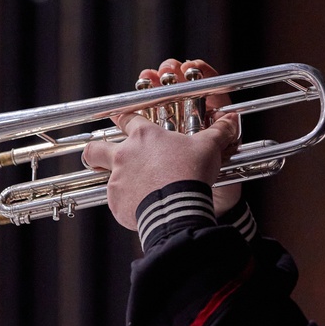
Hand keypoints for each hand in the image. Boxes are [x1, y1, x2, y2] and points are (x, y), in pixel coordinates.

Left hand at [81, 59, 241, 229]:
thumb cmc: (191, 172)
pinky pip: (117, 203)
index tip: (118, 117)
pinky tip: (141, 208)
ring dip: (113, 180)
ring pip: (101, 177)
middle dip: (93, 151)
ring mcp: (117, 180)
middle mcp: (124, 155)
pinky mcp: (117, 203)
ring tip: (127, 189)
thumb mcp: (208, 148)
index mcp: (144, 136)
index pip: (126, 118)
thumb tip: (232, 119)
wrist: (178, 207)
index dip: (122, 117)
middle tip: (98, 156)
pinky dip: (127, 205)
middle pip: (95, 148)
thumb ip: (219, 132)